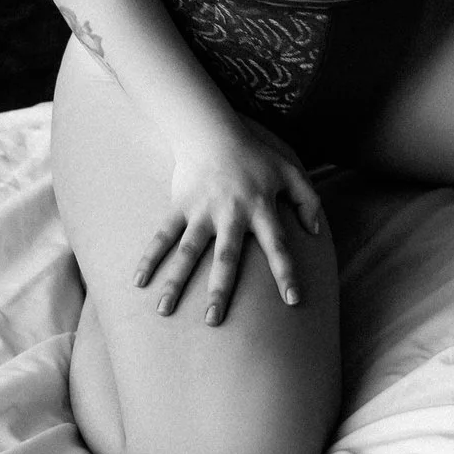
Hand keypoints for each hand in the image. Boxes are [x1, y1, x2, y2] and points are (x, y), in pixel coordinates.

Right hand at [134, 116, 323, 325]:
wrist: (214, 132)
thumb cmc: (256, 156)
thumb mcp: (290, 172)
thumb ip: (308, 200)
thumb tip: (315, 233)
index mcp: (261, 209)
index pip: (278, 246)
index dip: (286, 273)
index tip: (293, 301)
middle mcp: (231, 214)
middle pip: (226, 257)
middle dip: (220, 289)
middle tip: (213, 321)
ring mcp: (203, 211)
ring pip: (188, 252)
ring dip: (176, 282)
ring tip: (164, 311)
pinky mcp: (180, 207)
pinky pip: (163, 235)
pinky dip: (149, 257)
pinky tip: (138, 281)